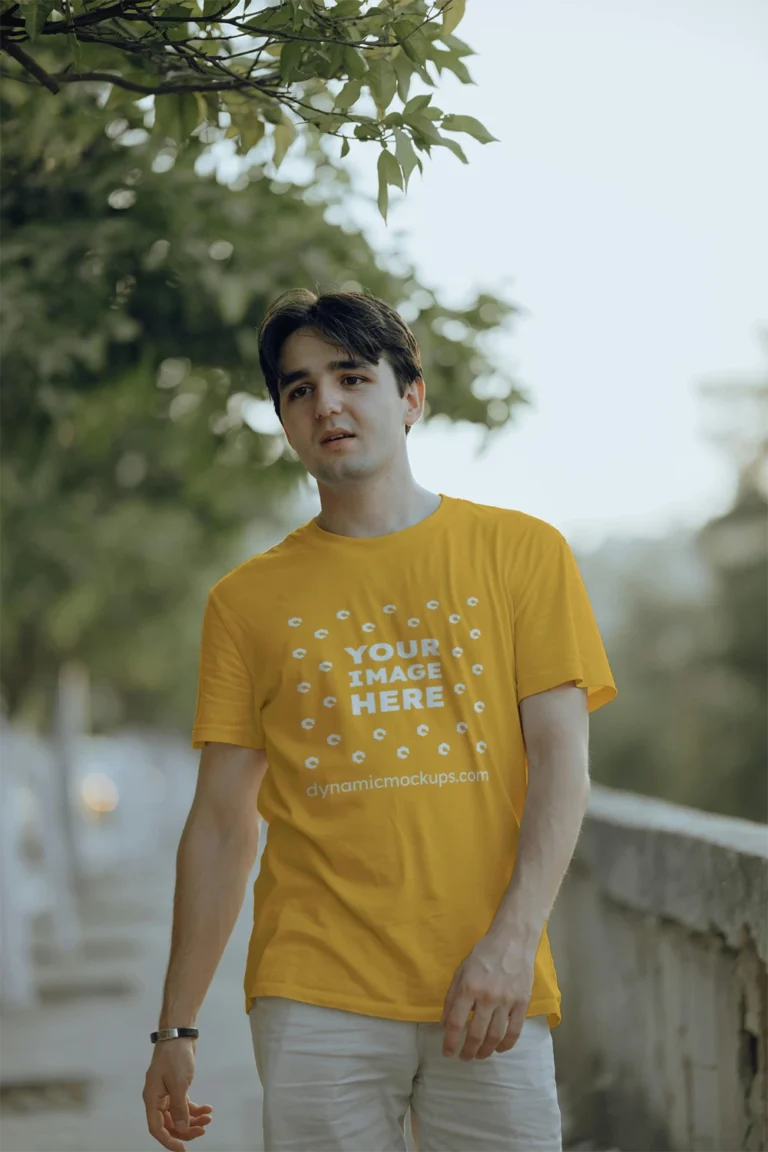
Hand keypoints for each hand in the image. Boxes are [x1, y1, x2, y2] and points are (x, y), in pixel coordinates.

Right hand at [143, 1039, 212, 1149]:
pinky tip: (208, 1108)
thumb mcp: (178, 1084)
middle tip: (203, 1130)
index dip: (168, 1141)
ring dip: (193, 1118)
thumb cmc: (175, 1057)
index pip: (156, 1128)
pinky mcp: (176, 1087)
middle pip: (169, 1123)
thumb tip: (181, 1128)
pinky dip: (195, 1107)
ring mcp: (166, 1093)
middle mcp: (157, 1098)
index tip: (182, 1149)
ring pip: (178, 1114)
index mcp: (152, 1099)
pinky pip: (184, 1104)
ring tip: (208, 1117)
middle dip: (186, 1129)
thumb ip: (179, 1108)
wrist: (179, 1034)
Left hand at [440, 933, 535, 1060]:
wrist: (513, 941)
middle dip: (468, 1051)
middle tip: (464, 1057)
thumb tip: (445, 1024)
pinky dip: (506, 1044)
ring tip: (479, 1056)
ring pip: (495, 1036)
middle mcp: (487, 996)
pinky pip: (515, 1030)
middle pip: (476, 1034)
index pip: (456, 1022)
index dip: (450, 1041)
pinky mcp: (522, 1003)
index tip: (447, 1052)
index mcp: (469, 987)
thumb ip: (452, 997)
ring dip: (485, 1051)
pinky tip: (499, 1049)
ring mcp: (506, 1001)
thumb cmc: (484, 954)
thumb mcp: (461, 971)